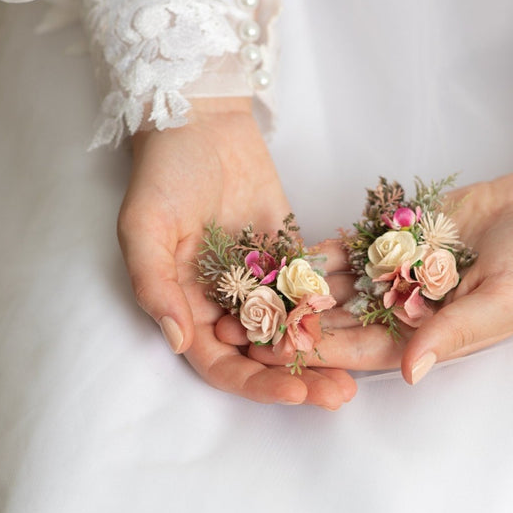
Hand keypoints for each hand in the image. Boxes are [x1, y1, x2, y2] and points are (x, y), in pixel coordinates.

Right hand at [118, 97, 356, 407]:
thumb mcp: (143, 227)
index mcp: (186, 308)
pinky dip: (335, 310)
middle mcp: (224, 304)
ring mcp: (260, 282)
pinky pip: (314, 290)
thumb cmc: (162, 172)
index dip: (256, 383)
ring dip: (325, 354)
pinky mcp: (289, 256)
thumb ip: (156, 285)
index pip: (221, 364)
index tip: (294, 393)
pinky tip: (368, 324)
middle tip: (341, 395)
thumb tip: (178, 340)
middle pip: (263, 357)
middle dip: (300, 379)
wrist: (200, 118)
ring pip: (294, 331)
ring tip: (360, 374)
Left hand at [237, 139, 512, 382]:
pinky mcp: (387, 237)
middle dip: (291, 326)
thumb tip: (412, 374)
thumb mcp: (501, 303)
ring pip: (332, 286)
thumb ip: (454, 334)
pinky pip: (345, 247)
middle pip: (336, 321)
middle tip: (240, 330)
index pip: (362, 350)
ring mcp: (389, 273)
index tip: (280, 357)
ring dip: (291, 291)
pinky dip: (315, 252)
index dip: (321, 353)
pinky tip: (277, 254)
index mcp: (422, 338)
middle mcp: (398, 311)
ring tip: (245, 294)